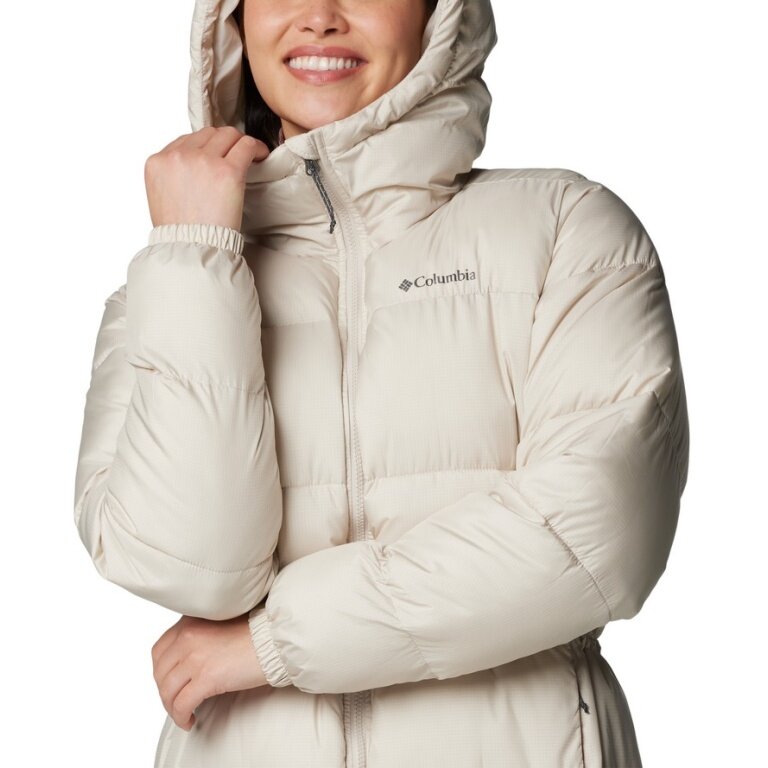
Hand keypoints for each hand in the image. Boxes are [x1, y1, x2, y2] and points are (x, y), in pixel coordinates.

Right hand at [144, 126, 269, 230]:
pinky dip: (256, 147)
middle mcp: (178, 156)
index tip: (216, 156)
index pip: (186, 141)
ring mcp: (203, 161)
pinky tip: (260, 154)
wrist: (193, 249)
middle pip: (207, 134)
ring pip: (227, 134)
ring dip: (239, 142)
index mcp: (158, 162)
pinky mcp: (227, 171)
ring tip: (250, 153)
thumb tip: (192, 167)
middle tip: (235, 155)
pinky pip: (246, 146)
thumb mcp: (162, 197)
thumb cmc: (181, 233)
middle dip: (223, 143)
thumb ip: (172, 175)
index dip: (204, 147)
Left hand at [151, 613, 267, 730]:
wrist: (273, 640)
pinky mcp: (206, 678)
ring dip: (172, 708)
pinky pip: (181, 705)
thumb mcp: (218, 624)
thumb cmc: (253, 632)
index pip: (159, 651)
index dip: (160, 671)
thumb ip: (198, 635)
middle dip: (166, 692)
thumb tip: (186, 661)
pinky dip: (181, 717)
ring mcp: (195, 658)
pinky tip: (189, 720)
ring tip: (183, 714)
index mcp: (189, 623)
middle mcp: (188, 637)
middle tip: (176, 701)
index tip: (169, 681)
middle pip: (160, 673)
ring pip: (167, 691)